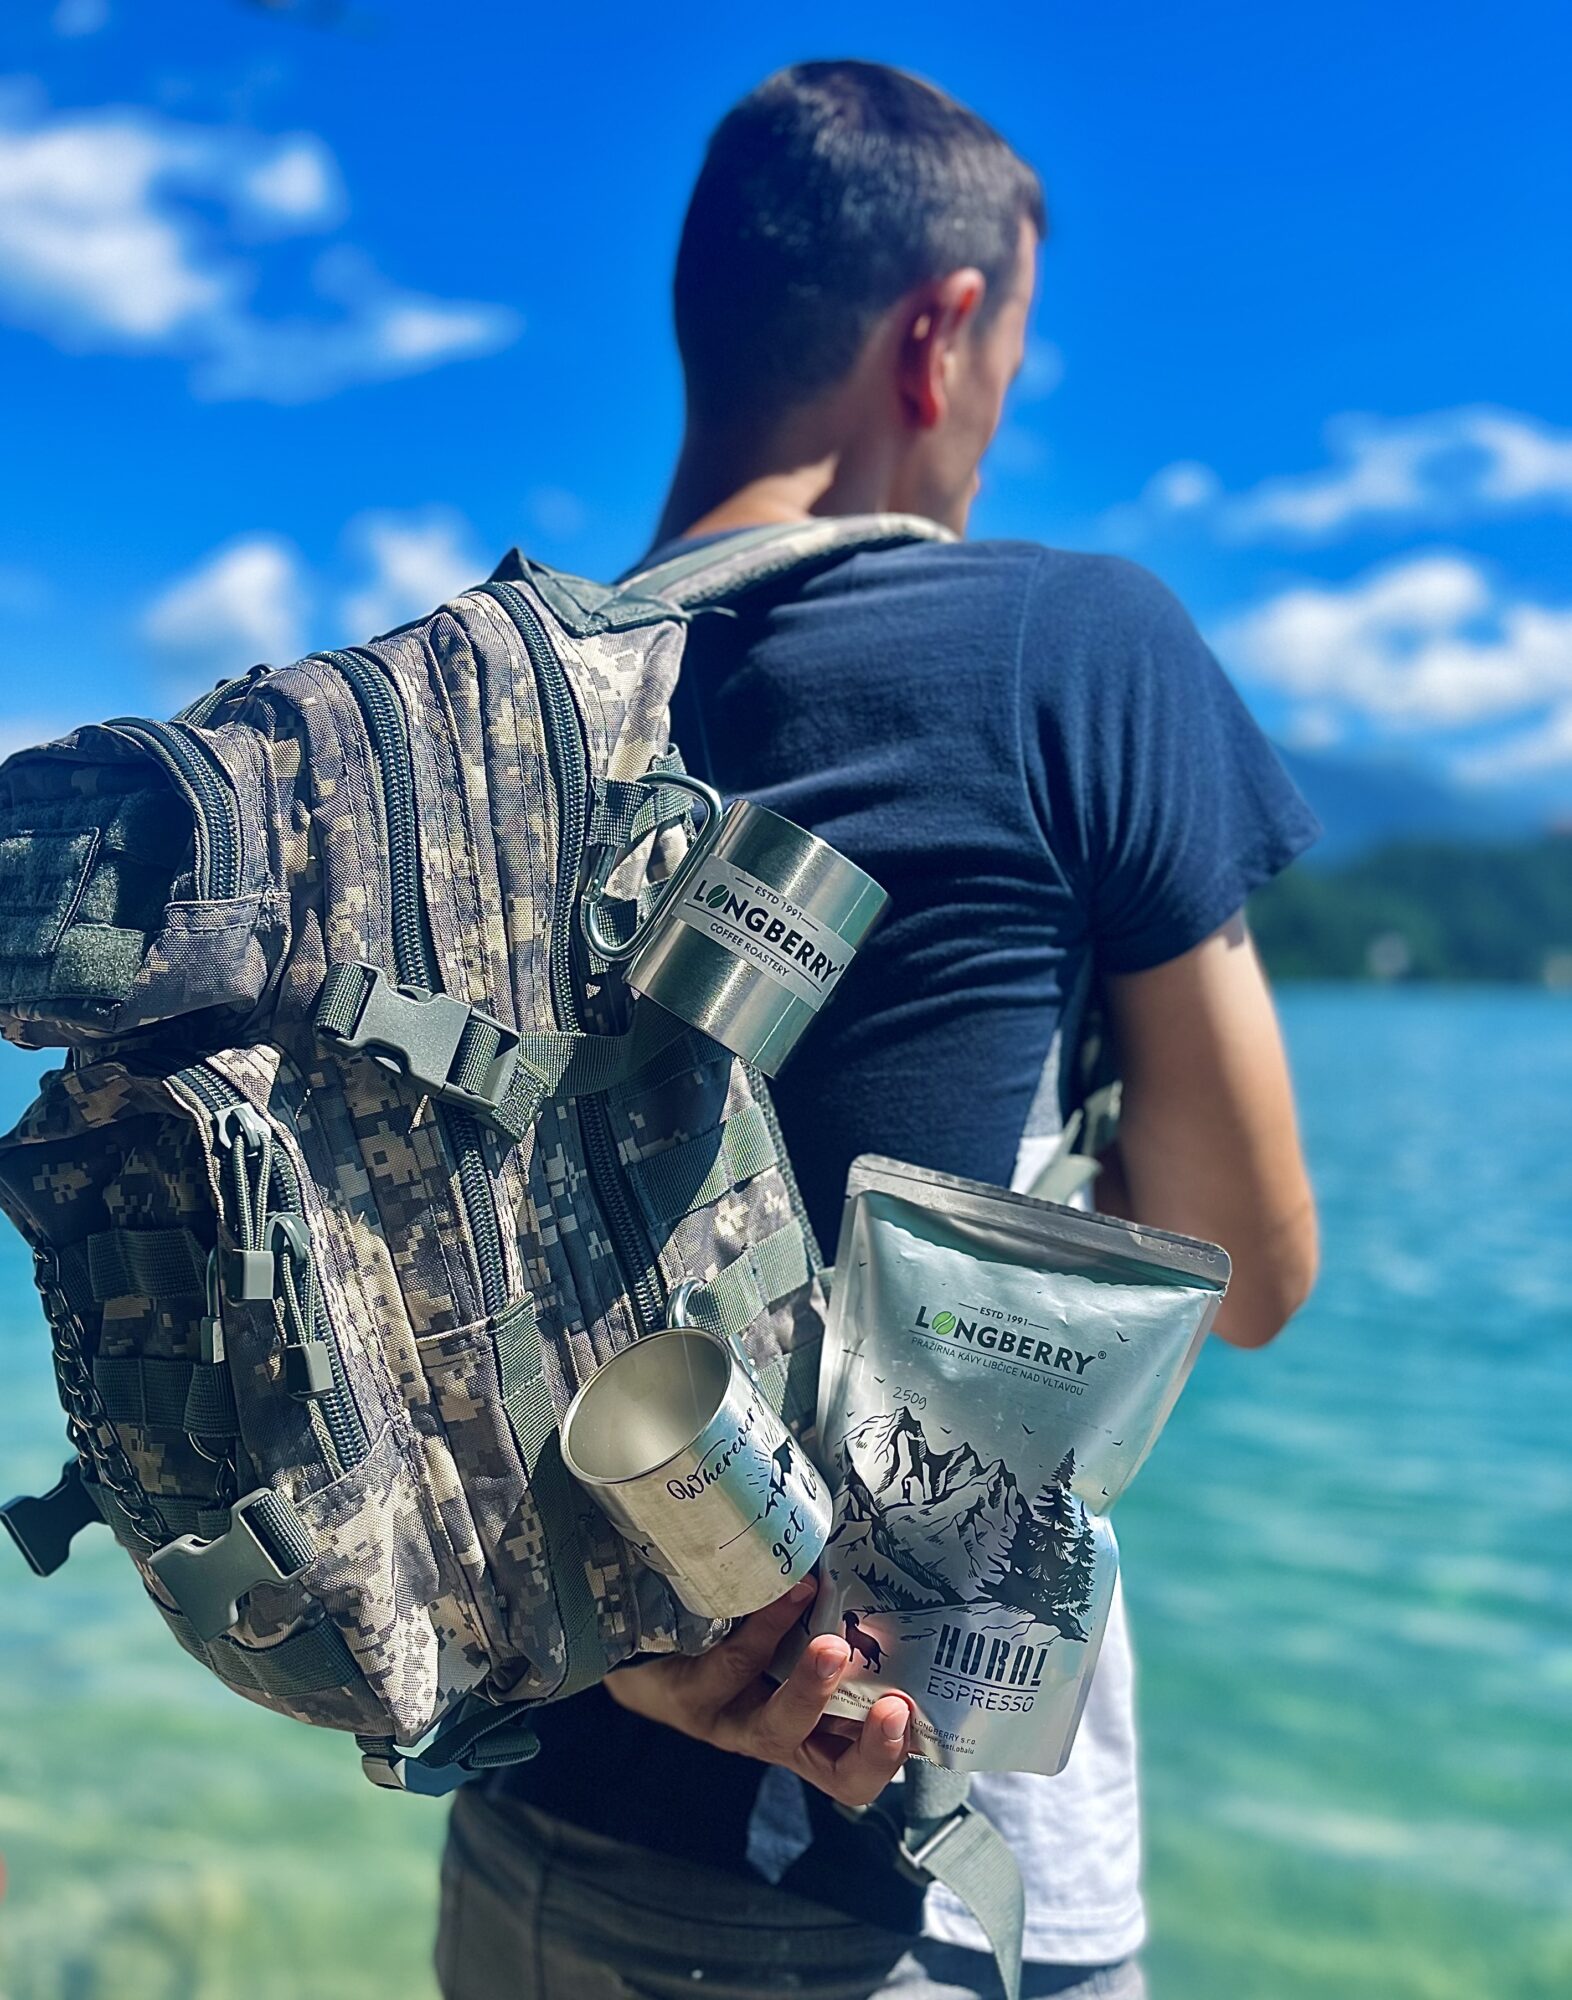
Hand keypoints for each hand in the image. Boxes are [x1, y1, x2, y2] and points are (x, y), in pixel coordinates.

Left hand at [603, 1578, 910, 1807]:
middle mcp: (775, 1739)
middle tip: (895, 1705)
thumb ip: (837, 1623)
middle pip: (834, 1773)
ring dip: (810, 1689)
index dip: (890, 1758)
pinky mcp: (689, 1696)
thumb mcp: (789, 1640)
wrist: (638, 1645)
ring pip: (775, 1728)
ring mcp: (730, 1723)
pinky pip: (731, 1667)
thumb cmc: (731, 1637)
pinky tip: (787, 1591)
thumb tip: (902, 1573)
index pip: (860, 1771)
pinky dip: (765, 1627)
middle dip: (871, 1746)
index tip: (914, 1715)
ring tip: (832, 1645)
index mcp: (810, 1734)